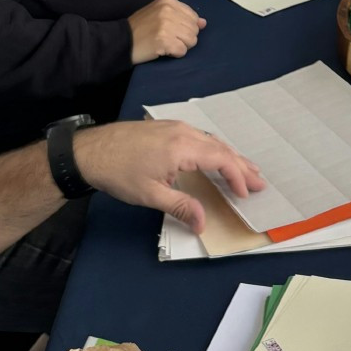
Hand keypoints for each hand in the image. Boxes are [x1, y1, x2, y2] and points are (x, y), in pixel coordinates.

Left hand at [73, 119, 265, 233]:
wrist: (90, 150)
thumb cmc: (119, 173)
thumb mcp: (150, 195)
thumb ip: (181, 207)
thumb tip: (203, 224)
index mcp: (183, 148)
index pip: (221, 159)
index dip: (237, 176)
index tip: (246, 193)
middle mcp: (184, 132)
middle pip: (221, 147)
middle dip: (242, 165)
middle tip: (260, 181)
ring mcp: (175, 126)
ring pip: (211, 140)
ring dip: (229, 155)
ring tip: (245, 169)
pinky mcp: (166, 126)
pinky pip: (200, 136)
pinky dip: (214, 148)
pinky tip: (215, 157)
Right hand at [127, 0, 206, 63]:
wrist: (121, 40)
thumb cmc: (141, 28)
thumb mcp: (160, 14)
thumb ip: (182, 16)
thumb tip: (203, 23)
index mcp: (168, 1)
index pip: (193, 17)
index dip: (185, 27)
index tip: (170, 30)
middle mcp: (168, 10)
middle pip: (194, 29)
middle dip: (184, 38)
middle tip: (167, 38)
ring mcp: (166, 25)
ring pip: (191, 41)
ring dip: (180, 46)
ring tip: (165, 44)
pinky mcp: (163, 41)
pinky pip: (182, 51)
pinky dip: (175, 54)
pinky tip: (163, 50)